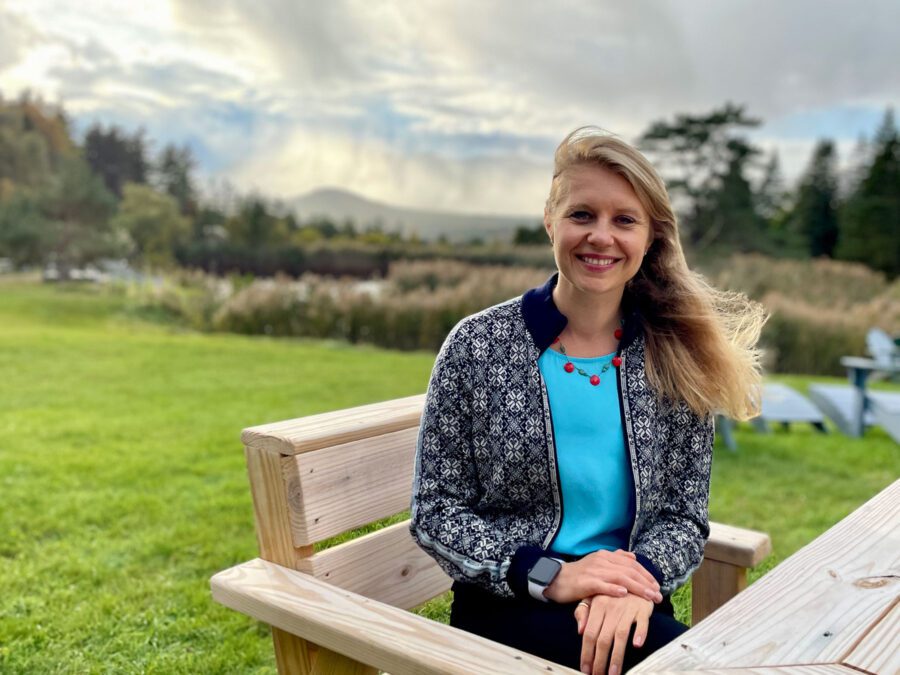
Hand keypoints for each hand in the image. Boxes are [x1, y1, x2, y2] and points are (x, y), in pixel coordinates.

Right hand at [543, 549, 661, 603]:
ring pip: (620, 578)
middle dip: (646, 583)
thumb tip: (633, 556)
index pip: (631, 564)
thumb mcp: (598, 562)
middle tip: (658, 595)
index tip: (657, 585)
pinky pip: (602, 585)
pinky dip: (614, 589)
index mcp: (605, 555)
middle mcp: (601, 561)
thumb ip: (615, 558)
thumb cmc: (579, 574)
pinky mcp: (585, 582)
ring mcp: (593, 571)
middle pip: (629, 571)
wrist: (556, 579)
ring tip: (649, 597)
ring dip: (637, 588)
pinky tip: (624, 594)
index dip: (646, 574)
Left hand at [574, 593, 652, 674]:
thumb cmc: (612, 592)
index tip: (585, 669)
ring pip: (620, 635)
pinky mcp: (642, 609)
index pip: (589, 633)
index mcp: (597, 605)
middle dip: (600, 660)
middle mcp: (611, 608)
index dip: (586, 652)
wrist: (634, 578)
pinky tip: (637, 645)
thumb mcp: (594, 597)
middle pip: (603, 638)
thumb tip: (579, 631)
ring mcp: (627, 608)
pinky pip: (642, 622)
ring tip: (613, 673)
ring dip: (617, 656)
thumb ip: (583, 612)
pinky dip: (640, 633)